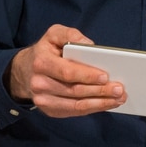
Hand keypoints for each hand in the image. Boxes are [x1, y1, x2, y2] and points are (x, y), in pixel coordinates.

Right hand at [7, 25, 123, 117]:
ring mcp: (43, 100)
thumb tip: (89, 45)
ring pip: (77, 105)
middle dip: (100, 91)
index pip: (67, 72)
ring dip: (100, 103)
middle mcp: (40, 84)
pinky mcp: (50, 110)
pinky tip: (107, 104)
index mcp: (41, 62)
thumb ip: (70, 35)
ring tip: (119, 99)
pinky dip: (93, 109)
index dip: (87, 76)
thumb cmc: (46, 51)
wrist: (25, 71)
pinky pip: (75, 112)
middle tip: (120, 90)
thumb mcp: (54, 34)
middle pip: (75, 91)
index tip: (106, 77)